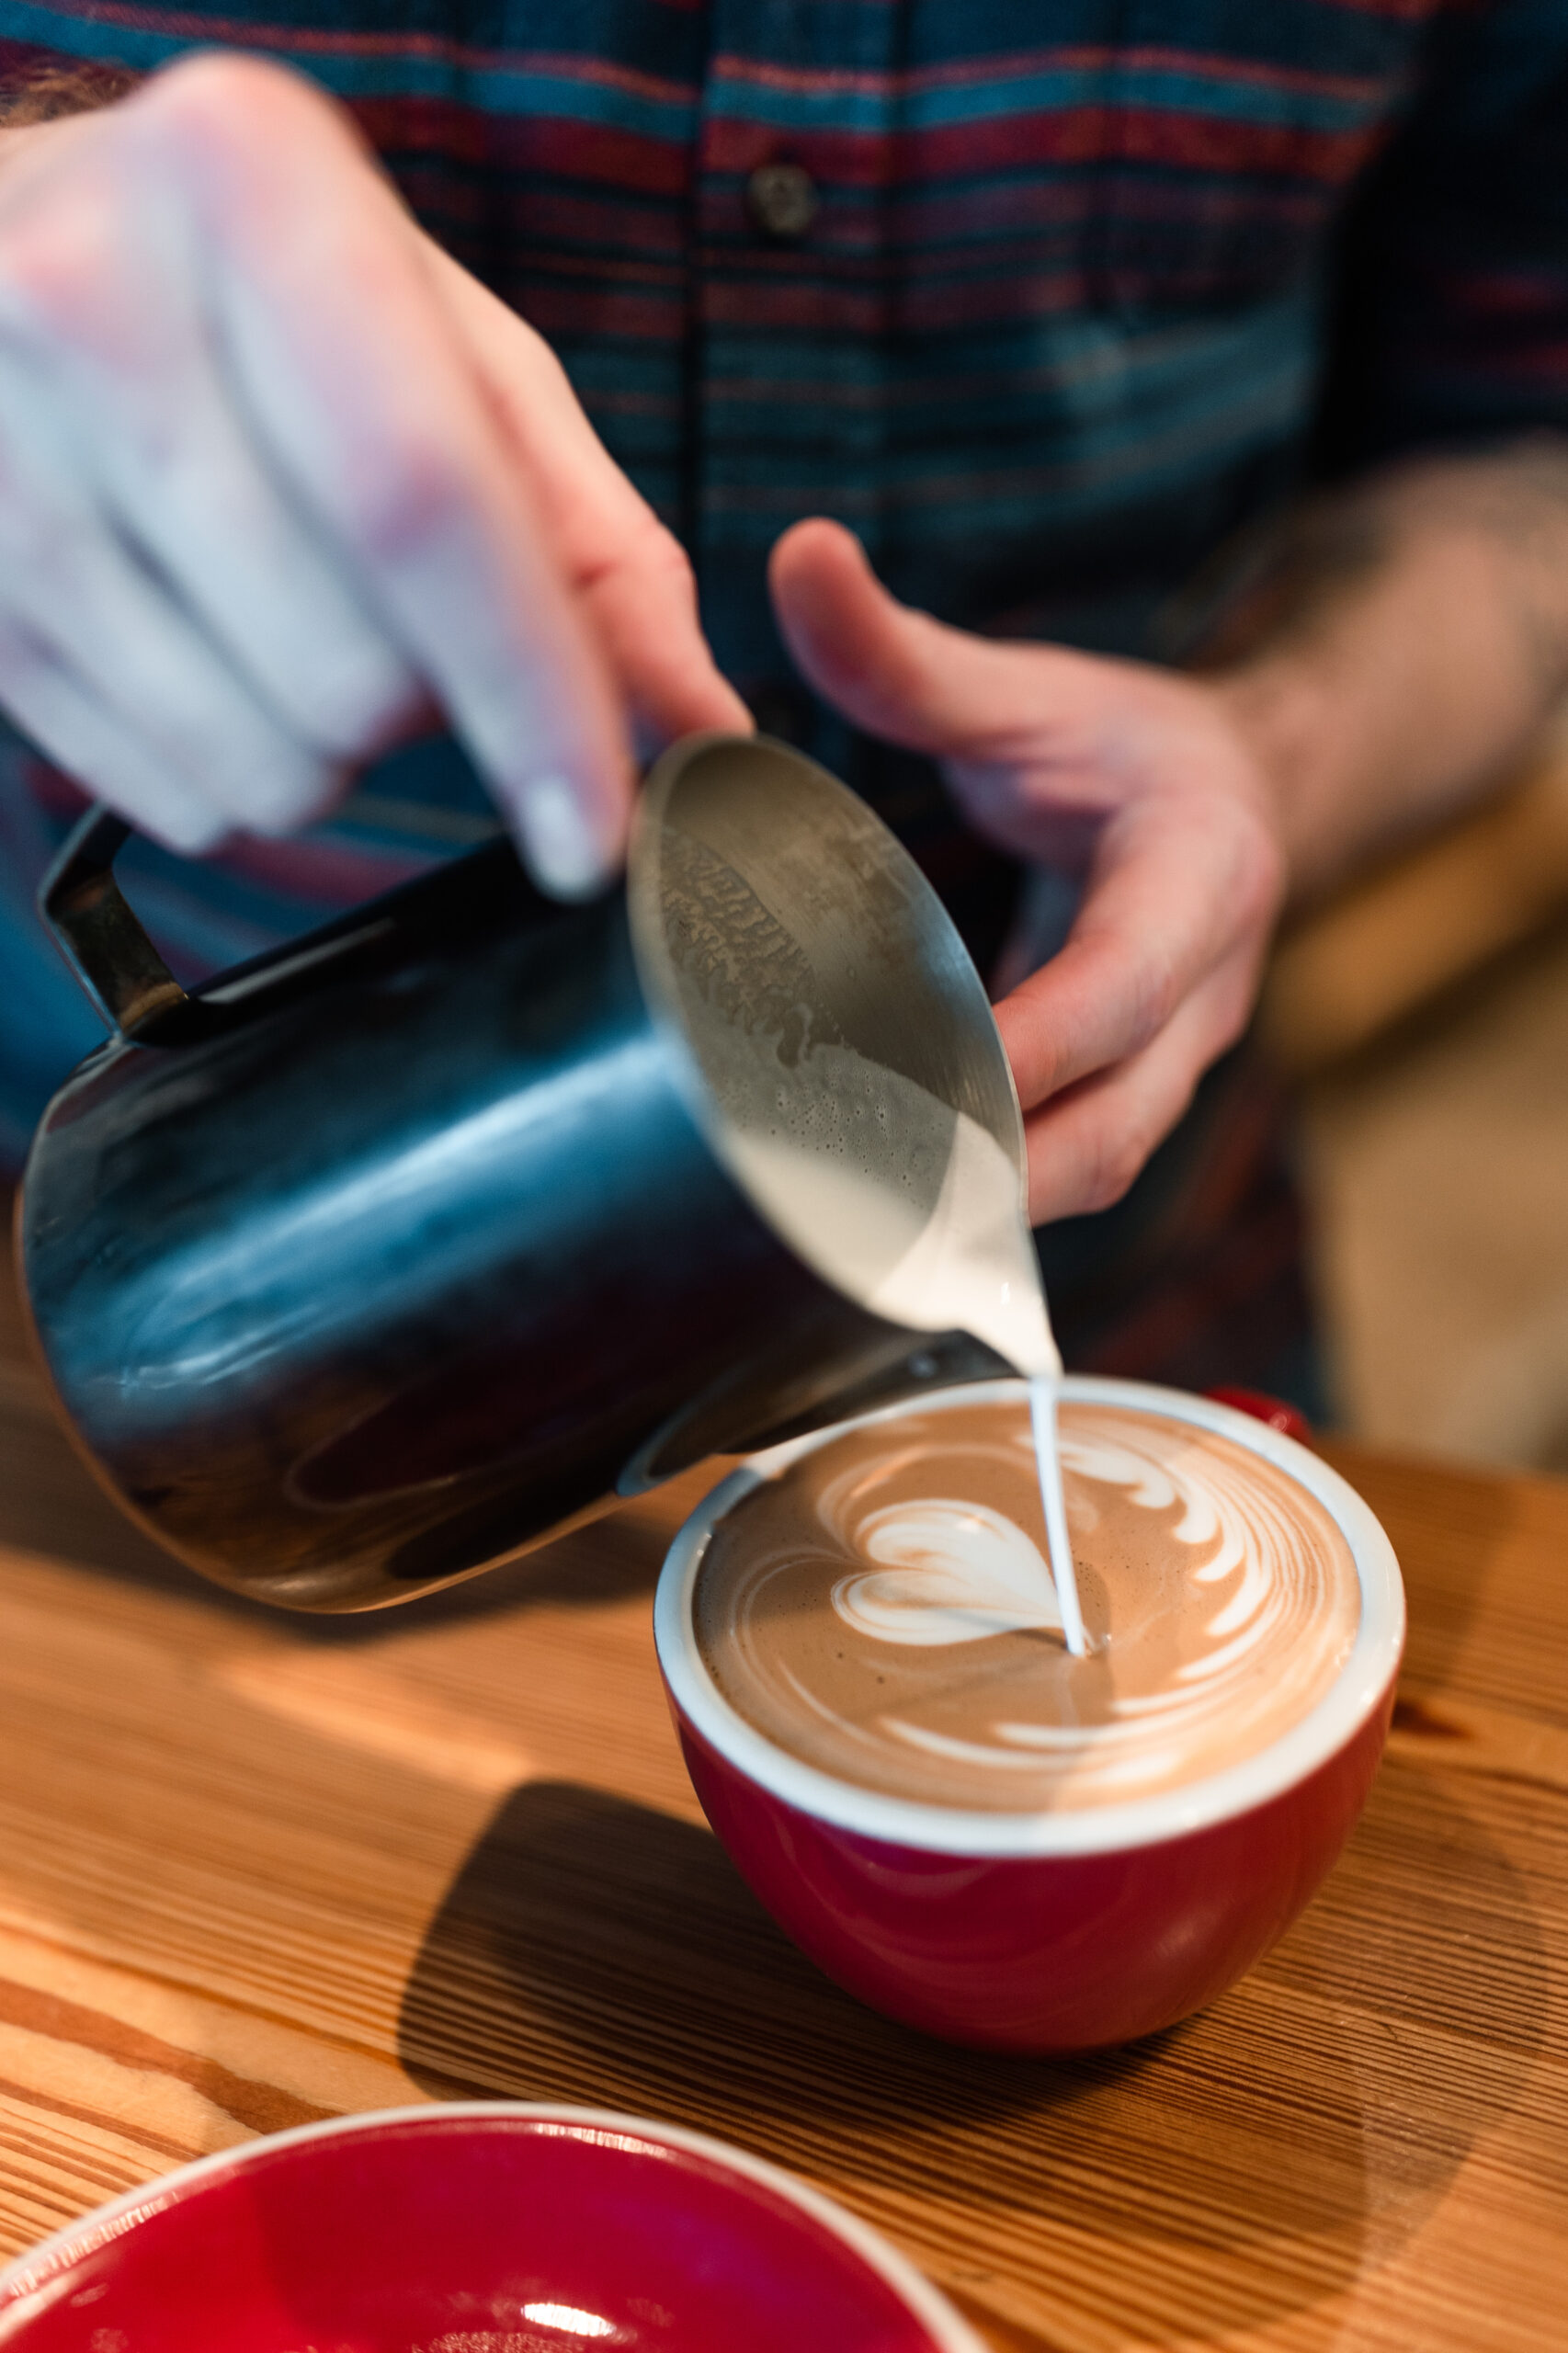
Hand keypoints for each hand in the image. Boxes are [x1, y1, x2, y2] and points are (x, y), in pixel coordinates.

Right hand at [0, 56, 746, 892]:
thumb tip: (704, 723)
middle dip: (432, 706)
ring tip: (301, 620)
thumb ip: (593, 540)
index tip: (598, 828)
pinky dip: (237, 771)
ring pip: (263, 761)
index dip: (530, 695)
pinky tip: (212, 650)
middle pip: (350, 669)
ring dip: (335, 749)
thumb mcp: (448, 352)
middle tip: (406, 619)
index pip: (419, 504)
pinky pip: (170, 798)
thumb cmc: (263, 295)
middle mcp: (91, 306)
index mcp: (250, 190)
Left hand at [770, 519, 1286, 1224]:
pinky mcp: (1131, 1099)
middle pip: (1113, 1125)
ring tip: (839, 1225)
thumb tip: (798, 554)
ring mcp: (1175, 1062)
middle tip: (844, 1197)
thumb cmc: (1121, 745)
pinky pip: (1066, 1170)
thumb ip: (910, 652)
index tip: (912, 1093)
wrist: (1232, 801)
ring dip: (978, 1212)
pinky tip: (867, 1211)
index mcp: (1195, 879)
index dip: (1023, 1052)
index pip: (1115, 989)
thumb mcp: (1030, 688)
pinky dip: (981, 1201)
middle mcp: (1204, 995)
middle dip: (988, 1178)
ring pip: (1093, 1171)